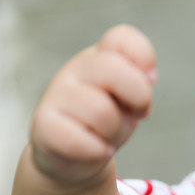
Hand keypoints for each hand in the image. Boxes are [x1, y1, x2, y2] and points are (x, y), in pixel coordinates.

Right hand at [30, 24, 156, 185]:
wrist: (74, 157)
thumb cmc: (107, 122)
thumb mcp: (130, 100)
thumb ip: (140, 85)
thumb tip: (148, 77)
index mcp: (102, 58)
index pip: (123, 38)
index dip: (144, 59)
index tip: (150, 80)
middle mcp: (77, 70)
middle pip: (112, 68)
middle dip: (138, 97)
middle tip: (137, 113)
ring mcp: (57, 95)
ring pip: (101, 111)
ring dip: (115, 131)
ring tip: (106, 135)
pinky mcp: (43, 125)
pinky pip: (80, 141)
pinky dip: (97, 151)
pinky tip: (94, 149)